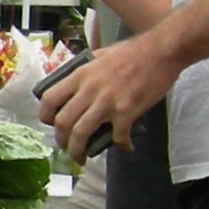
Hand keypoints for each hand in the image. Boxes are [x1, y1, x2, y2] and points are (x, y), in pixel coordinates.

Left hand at [39, 34, 174, 160]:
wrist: (162, 51)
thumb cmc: (133, 51)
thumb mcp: (100, 55)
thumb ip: (86, 71)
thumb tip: (76, 83)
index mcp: (80, 75)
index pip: (49, 99)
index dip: (45, 115)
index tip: (51, 124)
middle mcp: (89, 89)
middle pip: (62, 122)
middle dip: (61, 140)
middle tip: (66, 147)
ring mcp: (107, 101)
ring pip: (81, 133)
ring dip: (78, 150)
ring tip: (81, 158)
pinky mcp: (127, 111)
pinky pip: (118, 136)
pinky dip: (121, 146)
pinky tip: (126, 147)